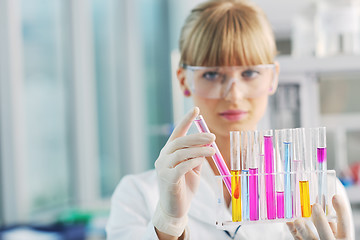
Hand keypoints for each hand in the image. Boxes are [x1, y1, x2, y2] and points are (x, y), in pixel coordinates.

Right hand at [152, 107, 215, 236]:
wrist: (175, 208)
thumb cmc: (184, 187)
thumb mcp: (193, 168)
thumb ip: (197, 156)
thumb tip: (207, 143)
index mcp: (169, 153)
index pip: (177, 132)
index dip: (186, 120)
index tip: (196, 109)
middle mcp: (163, 158)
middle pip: (180, 141)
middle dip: (197, 137)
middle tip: (212, 136)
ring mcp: (163, 168)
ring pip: (181, 153)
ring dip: (199, 150)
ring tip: (213, 150)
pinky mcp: (168, 179)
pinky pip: (181, 166)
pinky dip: (193, 161)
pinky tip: (201, 161)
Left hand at [287, 195, 350, 239]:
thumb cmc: (331, 238)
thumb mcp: (338, 233)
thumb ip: (332, 222)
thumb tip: (325, 205)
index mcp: (343, 239)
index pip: (345, 226)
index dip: (341, 211)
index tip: (335, 196)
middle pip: (326, 234)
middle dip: (320, 220)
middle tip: (315, 206)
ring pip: (310, 239)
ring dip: (303, 229)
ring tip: (297, 220)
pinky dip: (293, 231)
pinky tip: (289, 222)